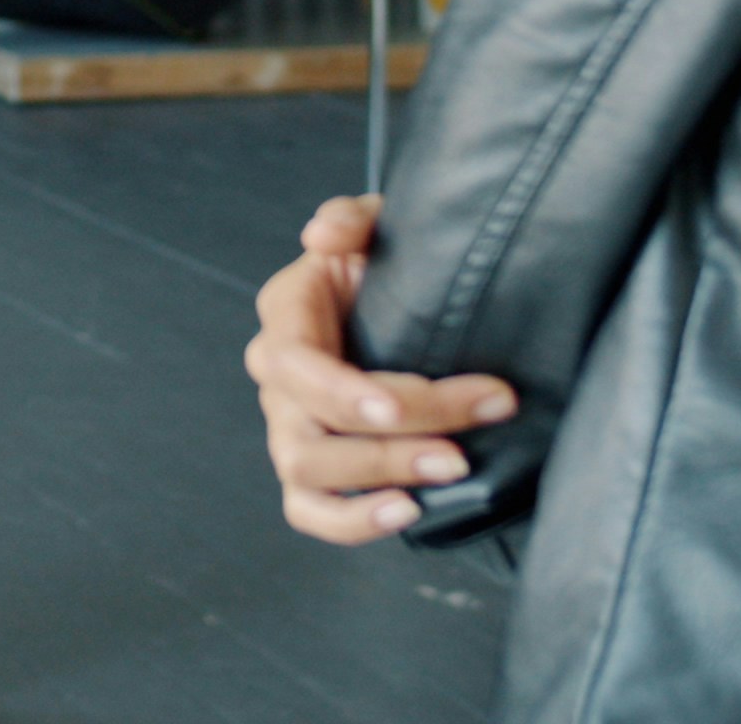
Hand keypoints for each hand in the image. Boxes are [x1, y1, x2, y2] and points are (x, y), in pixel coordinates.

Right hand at [245, 196, 518, 543]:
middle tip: (461, 450)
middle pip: (309, 430)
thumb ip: (352, 218)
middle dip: (386, 446)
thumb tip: (321, 234)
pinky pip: (310, 509)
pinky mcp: (313, 469)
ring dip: (378, 481)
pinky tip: (408, 513)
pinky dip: (351, 522)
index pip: (297, 364)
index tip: (404, 404)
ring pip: (306, 473)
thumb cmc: (393, 262)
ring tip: (450, 473)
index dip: (343, 393)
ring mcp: (290, 427)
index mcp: (287, 312)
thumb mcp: (380, 225)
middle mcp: (279, 378)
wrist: (411, 301)